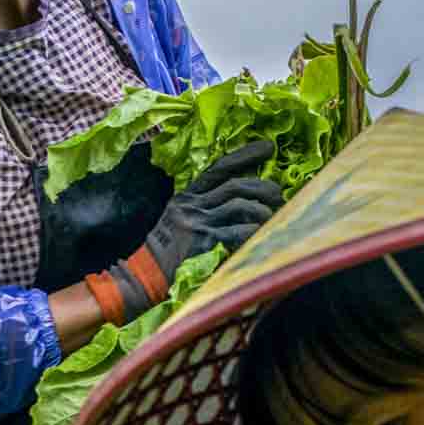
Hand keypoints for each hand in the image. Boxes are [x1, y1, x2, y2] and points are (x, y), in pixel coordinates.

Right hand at [92, 140, 283, 323]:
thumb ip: (204, 207)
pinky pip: (237, 232)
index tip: (268, 147)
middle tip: (279, 194)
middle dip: (262, 187)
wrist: (144, 277)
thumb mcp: (180, 220)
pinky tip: (261, 235)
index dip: (245, 155)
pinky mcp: (203, 244)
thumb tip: (242, 195)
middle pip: (235, 186)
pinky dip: (253, 231)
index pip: (219, 168)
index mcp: (186, 197)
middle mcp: (191, 206)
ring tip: (274, 217)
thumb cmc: (168, 253)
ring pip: (239, 205)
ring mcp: (197, 224)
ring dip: (262, 210)